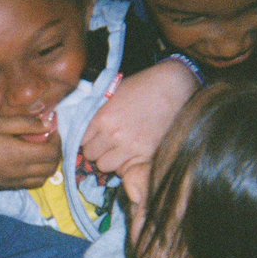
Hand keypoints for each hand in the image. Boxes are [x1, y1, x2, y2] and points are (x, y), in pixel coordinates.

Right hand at [0, 116, 60, 188]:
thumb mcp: (0, 123)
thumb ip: (27, 124)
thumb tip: (48, 125)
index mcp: (20, 155)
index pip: (52, 153)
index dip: (57, 141)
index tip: (52, 130)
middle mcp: (20, 172)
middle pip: (51, 168)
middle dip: (55, 153)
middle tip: (48, 140)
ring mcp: (13, 182)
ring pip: (43, 179)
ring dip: (47, 166)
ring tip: (40, 152)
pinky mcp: (6, 187)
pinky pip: (30, 184)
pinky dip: (36, 174)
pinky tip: (27, 162)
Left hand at [82, 61, 198, 175]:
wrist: (175, 88)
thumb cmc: (144, 86)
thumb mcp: (113, 93)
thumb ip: (98, 113)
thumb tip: (84, 128)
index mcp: (103, 118)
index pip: (81, 140)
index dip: (87, 139)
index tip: (94, 137)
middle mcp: (114, 135)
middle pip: (91, 156)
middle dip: (97, 150)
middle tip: (107, 143)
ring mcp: (130, 147)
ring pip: (105, 166)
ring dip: (109, 159)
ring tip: (119, 149)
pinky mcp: (146, 155)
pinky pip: (125, 170)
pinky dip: (125, 165)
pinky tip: (131, 153)